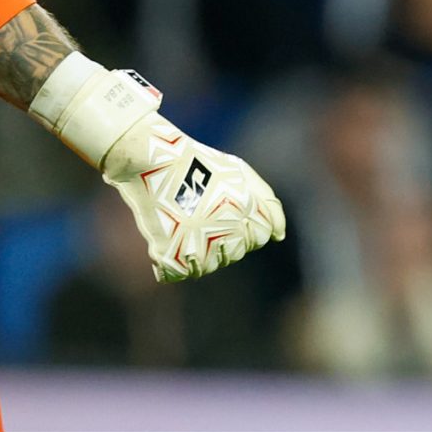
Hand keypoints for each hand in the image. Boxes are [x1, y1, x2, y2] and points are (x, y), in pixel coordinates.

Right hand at [100, 113, 287, 281]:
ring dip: (197, 251)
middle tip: (199, 214)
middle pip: (236, 252)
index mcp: (245, 207)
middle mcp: (227, 228)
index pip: (262, 235)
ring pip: (209, 265)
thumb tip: (279, 236)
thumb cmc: (197, 163)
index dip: (245, 226)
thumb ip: (266, 203)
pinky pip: (180, 272)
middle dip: (221, 239)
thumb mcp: (239, 172)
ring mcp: (200, 243)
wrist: (152, 159)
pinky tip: (166, 237)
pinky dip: (171, 261)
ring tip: (182, 222)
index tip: (225, 212)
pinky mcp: (173, 254)